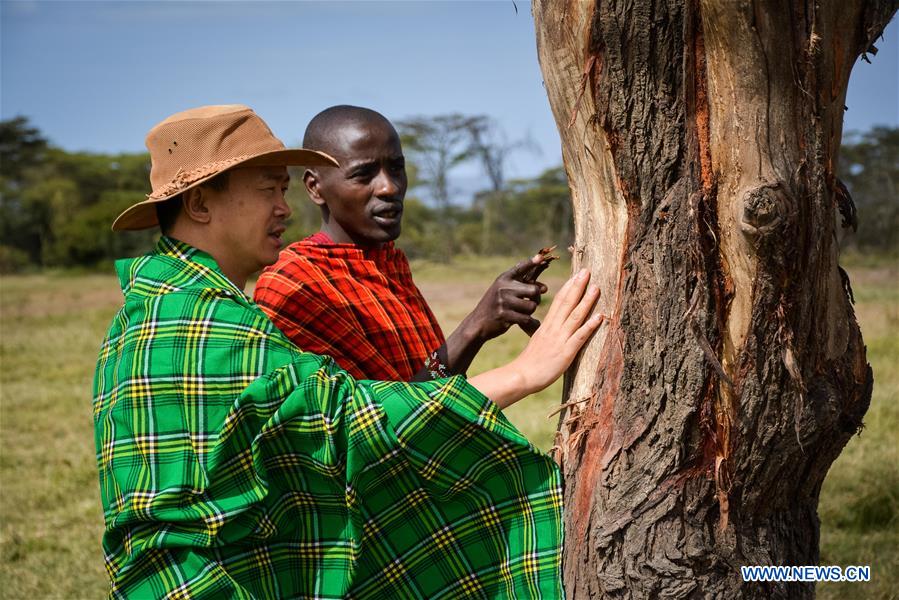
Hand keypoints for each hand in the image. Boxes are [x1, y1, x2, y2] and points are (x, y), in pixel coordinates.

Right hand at [463, 254, 548, 340]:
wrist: (478, 322)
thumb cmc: (495, 306)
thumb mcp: (502, 291)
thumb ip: (521, 286)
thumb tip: (545, 288)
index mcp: (503, 279)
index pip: (520, 268)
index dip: (531, 262)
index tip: (541, 257)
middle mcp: (503, 288)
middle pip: (533, 290)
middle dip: (536, 298)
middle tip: (531, 302)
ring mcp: (504, 301)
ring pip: (531, 306)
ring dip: (530, 312)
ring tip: (522, 313)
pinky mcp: (505, 316)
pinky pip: (527, 319)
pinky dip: (531, 323)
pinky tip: (529, 323)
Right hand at [468, 269, 602, 407]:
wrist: (522, 376)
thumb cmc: (529, 363)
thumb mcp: (536, 342)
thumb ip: (544, 333)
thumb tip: (548, 329)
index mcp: (546, 326)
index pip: (558, 302)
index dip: (568, 288)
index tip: (575, 276)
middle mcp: (553, 329)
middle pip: (566, 303)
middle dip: (577, 286)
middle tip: (586, 271)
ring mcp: (560, 339)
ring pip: (575, 316)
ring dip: (586, 301)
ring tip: (596, 287)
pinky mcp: (566, 352)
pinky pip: (580, 336)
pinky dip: (590, 325)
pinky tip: (600, 316)